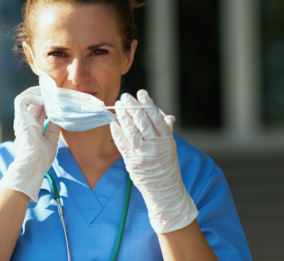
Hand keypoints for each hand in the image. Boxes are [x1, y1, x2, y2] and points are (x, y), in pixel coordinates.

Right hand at [0, 86, 60, 201]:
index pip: (39, 110)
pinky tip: (42, 100)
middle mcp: (26, 122)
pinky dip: (31, 96)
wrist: (33, 166)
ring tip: (47, 91)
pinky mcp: (20, 119)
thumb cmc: (41, 159)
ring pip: (25, 98)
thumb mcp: (51, 141)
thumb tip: (58, 118)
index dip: (47, 102)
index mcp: (33, 127)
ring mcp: (22, 120)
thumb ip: (53, 128)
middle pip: (34, 103)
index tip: (57, 97)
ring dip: (36, 92)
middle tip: (55, 90)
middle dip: (44, 94)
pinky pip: (21, 101)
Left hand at [110, 90, 197, 233]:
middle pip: (142, 121)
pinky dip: (117, 133)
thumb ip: (166, 131)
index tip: (141, 93)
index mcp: (167, 139)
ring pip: (131, 130)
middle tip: (125, 96)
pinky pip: (123, 145)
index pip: (156, 116)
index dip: (148, 103)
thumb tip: (166, 115)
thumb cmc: (167, 167)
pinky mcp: (133, 162)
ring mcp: (143, 154)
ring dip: (123, 116)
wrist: (166, 191)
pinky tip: (113, 123)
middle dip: (132, 106)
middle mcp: (155, 145)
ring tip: (117, 105)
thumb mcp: (171, 148)